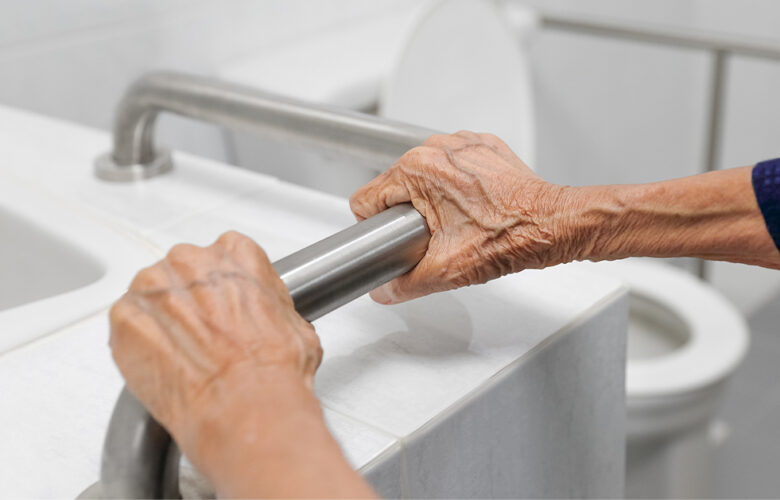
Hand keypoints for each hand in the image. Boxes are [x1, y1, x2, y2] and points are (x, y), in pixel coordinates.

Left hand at [109, 231, 322, 478]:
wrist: (246, 405)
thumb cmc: (273, 369)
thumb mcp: (296, 325)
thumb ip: (271, 306)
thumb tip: (270, 320)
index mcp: (235, 253)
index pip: (222, 256)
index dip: (223, 289)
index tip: (225, 311)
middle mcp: (191, 260)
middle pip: (182, 273)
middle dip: (190, 303)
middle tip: (205, 339)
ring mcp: (154, 287)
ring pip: (151, 297)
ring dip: (162, 322)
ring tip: (184, 358)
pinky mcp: (125, 318)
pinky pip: (126, 325)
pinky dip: (137, 344)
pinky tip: (162, 367)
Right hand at [350, 131, 575, 303]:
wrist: (552, 224)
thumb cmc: (509, 237)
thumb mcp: (445, 271)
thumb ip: (403, 284)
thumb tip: (385, 290)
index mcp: (417, 169)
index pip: (366, 199)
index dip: (376, 228)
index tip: (399, 239)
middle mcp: (436, 148)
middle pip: (395, 186)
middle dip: (407, 214)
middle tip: (436, 235)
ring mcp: (461, 143)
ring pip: (423, 175)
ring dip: (431, 198)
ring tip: (457, 221)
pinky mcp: (482, 146)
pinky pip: (451, 167)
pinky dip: (457, 186)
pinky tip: (473, 207)